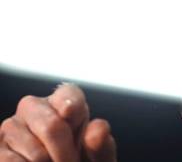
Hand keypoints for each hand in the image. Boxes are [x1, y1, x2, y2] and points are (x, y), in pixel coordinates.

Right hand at [0, 83, 116, 161]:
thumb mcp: (96, 156)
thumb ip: (100, 143)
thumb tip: (99, 129)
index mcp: (64, 101)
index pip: (69, 96)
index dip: (75, 112)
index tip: (78, 127)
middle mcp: (34, 108)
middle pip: (52, 126)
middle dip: (67, 153)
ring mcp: (11, 127)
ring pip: (36, 153)